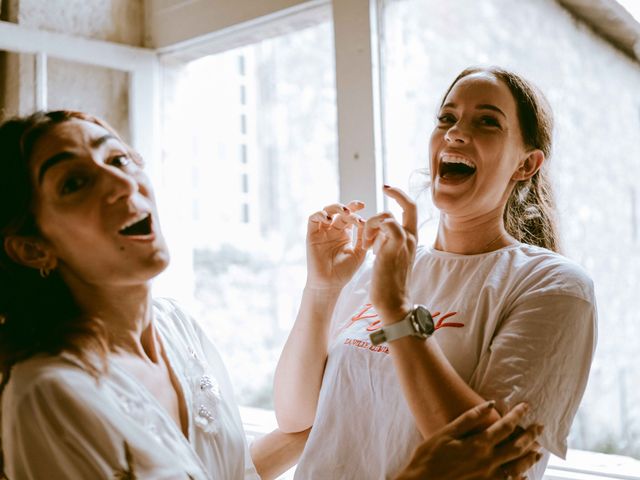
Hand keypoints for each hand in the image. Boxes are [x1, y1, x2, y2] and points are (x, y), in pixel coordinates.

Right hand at [305, 200, 365, 289]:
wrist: (329, 284)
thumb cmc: (344, 271)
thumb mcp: (359, 253)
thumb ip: (363, 238)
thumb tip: (369, 222)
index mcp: (344, 233)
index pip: (349, 216)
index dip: (355, 208)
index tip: (364, 206)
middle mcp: (332, 230)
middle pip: (338, 212)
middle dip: (348, 207)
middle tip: (357, 207)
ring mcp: (321, 232)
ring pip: (325, 211)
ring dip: (335, 208)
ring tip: (345, 212)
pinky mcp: (311, 235)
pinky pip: (312, 219)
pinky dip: (320, 215)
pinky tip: (329, 219)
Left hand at [366, 186, 416, 321]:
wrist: (393, 302)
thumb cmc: (388, 284)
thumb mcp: (388, 257)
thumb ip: (385, 242)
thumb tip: (376, 232)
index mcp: (410, 240)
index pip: (411, 210)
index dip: (401, 196)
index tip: (388, 189)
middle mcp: (411, 238)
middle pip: (410, 205)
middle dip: (396, 192)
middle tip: (384, 188)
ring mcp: (404, 242)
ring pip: (388, 216)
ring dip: (371, 223)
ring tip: (365, 242)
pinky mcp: (394, 248)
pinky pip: (386, 224)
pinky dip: (372, 228)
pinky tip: (367, 245)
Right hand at [396, 402, 543, 479]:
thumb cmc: (429, 457)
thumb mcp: (446, 433)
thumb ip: (469, 418)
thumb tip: (489, 404)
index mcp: (478, 444)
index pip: (506, 426)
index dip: (518, 415)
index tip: (527, 406)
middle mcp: (488, 461)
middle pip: (517, 446)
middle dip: (531, 435)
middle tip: (540, 427)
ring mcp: (489, 478)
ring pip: (517, 466)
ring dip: (529, 457)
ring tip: (538, 451)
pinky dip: (519, 478)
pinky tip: (523, 475)